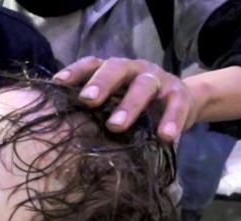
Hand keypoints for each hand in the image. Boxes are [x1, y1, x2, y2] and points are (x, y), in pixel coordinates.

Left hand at [53, 56, 197, 141]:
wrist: (182, 103)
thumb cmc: (137, 107)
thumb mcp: (115, 104)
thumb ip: (96, 110)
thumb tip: (62, 127)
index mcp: (114, 70)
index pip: (92, 64)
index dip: (76, 71)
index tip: (58, 83)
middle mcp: (134, 69)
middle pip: (117, 68)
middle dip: (101, 83)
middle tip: (88, 101)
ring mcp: (158, 79)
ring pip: (144, 85)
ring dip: (129, 105)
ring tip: (116, 126)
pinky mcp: (180, 94)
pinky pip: (177, 104)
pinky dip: (171, 120)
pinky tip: (165, 137)